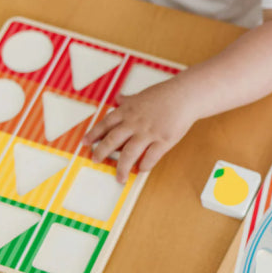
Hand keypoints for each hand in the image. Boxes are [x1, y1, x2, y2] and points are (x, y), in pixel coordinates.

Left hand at [82, 80, 196, 182]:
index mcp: (128, 111)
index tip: (85, 143)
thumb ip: (128, 100)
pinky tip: (140, 170)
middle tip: (95, 160)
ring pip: (129, 153)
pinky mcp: (164, 140)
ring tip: (119, 177)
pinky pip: (151, 156)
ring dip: (122, 167)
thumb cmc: (165, 95)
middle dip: (101, 152)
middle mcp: (135, 122)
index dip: (94, 134)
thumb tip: (118, 98)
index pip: (106, 124)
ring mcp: (149, 132)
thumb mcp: (142, 95)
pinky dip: (144, 165)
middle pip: (113, 140)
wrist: (186, 95)